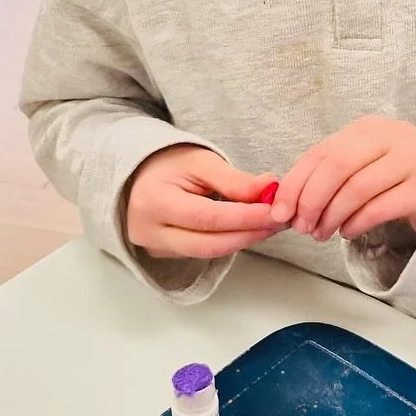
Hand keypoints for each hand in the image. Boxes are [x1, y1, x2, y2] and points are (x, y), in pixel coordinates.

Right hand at [125, 145, 280, 259]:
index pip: (208, 218)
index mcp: (154, 202)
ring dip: (243, 240)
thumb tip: (270, 191)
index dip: (245, 218)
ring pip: (207, 253)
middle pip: (209, 244)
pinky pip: (201, 252)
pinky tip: (247, 229)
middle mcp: (149, 231)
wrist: (135, 173)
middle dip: (249, 234)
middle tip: (280, 221)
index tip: (275, 211)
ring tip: (269, 224)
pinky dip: (227, 242)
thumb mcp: (200, 161)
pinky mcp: (162, 254)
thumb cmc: (167, 162)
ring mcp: (154, 247)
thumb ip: (234, 180)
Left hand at [271, 116, 415, 242]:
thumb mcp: (359, 165)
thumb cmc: (391, 179)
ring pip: (358, 188)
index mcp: (367, 128)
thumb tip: (285, 204)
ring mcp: (413, 161)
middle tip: (302, 227)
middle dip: (312, 200)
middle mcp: (393, 136)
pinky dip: (356, 223)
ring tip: (321, 233)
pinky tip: (347, 232)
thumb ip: (325, 176)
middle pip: (338, 166)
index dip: (295, 184)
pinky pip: (381, 208)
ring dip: (332, 216)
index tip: (280, 211)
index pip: (321, 152)